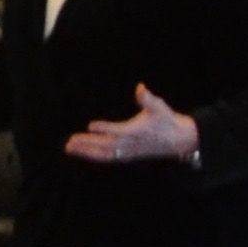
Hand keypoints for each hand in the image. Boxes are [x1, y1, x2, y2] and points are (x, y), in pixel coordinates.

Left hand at [67, 86, 199, 165]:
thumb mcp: (160, 107)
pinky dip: (93, 156)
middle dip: (87, 143)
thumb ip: (148, 99)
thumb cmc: (167, 121)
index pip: (118, 131)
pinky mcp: (126, 156)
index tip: (91, 125)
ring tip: (68, 147)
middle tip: (70, 141)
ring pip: (103, 155)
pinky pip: (107, 158)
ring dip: (85, 152)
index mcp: (136, 131)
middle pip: (105, 146)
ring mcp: (127, 152)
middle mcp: (129, 144)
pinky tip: (81, 152)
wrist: (178, 140)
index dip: (105, 129)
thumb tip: (140, 87)